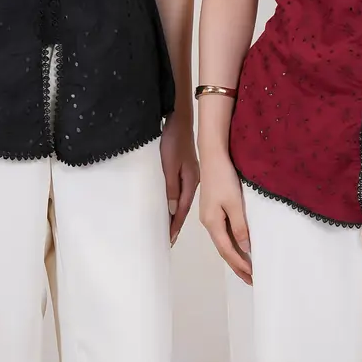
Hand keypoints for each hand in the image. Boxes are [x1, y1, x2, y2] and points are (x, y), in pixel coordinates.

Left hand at [160, 114, 198, 245]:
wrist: (180, 121)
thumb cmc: (173, 141)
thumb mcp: (170, 165)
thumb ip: (171, 188)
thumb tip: (173, 211)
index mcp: (190, 182)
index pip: (182, 209)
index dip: (176, 225)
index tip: (169, 240)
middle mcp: (192, 181)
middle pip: (184, 207)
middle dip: (176, 223)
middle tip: (169, 240)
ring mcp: (190, 175)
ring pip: (183, 200)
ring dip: (176, 214)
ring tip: (169, 228)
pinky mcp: (186, 170)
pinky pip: (182, 192)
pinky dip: (177, 202)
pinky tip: (173, 206)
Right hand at [199, 153, 251, 284]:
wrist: (213, 156)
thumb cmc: (224, 178)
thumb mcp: (235, 203)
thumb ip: (240, 227)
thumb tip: (246, 249)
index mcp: (212, 223)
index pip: (227, 251)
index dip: (240, 265)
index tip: (253, 277)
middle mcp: (208, 222)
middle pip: (223, 249)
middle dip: (237, 265)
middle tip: (250, 280)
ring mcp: (209, 215)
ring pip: (223, 242)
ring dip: (235, 255)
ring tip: (246, 268)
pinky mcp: (212, 208)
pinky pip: (223, 232)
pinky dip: (232, 243)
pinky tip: (239, 245)